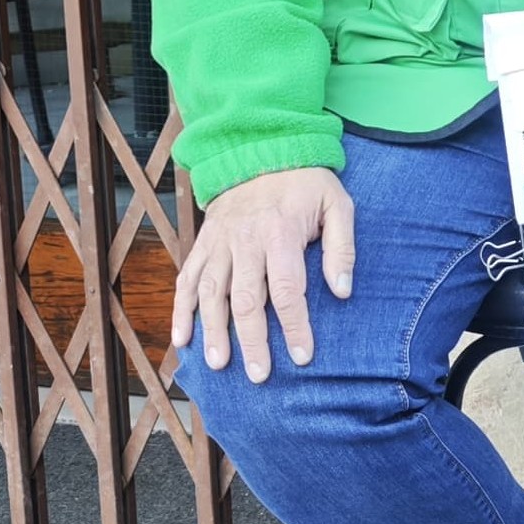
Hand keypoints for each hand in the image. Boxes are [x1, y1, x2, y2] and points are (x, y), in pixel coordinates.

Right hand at [171, 167, 352, 381]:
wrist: (261, 149)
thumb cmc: (305, 183)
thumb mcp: (337, 204)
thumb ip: (342, 248)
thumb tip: (342, 290)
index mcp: (281, 233)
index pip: (288, 289)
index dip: (294, 325)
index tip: (302, 356)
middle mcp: (245, 241)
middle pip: (247, 299)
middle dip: (252, 340)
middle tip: (258, 375)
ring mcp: (219, 242)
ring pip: (212, 293)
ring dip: (213, 331)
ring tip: (218, 364)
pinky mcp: (203, 242)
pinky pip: (187, 278)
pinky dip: (181, 309)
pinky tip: (182, 339)